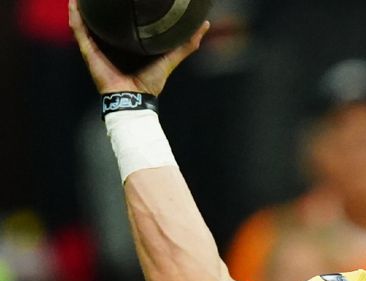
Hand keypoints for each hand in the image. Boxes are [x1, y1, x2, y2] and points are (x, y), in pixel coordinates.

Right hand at [68, 0, 209, 94]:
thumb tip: (204, 24)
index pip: (124, 21)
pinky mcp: (89, 52)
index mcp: (128, 43)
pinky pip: (79, 30)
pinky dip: (75, 16)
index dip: (124, 6)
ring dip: (84, 6)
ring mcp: (98, 46)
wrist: (134, 99)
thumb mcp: (171, 58)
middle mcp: (111, 43)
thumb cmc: (151, 83)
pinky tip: (74, 2)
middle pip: (103, 18)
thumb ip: (186, 44)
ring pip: (87, 21)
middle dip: (101, 3)